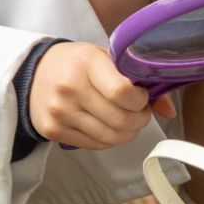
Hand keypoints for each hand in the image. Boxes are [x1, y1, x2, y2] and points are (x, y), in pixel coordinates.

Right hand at [29, 42, 173, 148]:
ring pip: (109, 137)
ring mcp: (60, 112)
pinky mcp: (53, 131)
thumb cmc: (78, 63)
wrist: (33, 73)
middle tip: (141, 113)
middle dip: (140, 120)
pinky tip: (109, 126)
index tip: (143, 97)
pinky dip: (109, 139)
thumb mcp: (107, 58)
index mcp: (87, 63)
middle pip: (119, 119)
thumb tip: (169, 111)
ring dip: (128, 133)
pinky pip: (94, 144)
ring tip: (129, 121)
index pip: (122, 92)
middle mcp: (70, 88)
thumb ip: (139, 79)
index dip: (141, 100)